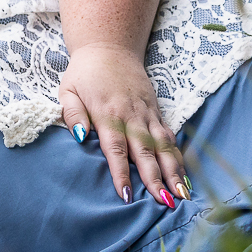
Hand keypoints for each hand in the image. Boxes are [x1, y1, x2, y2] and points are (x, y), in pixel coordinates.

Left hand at [57, 42, 188, 206]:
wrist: (109, 47)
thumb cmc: (84, 74)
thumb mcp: (68, 91)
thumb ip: (73, 115)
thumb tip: (80, 138)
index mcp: (107, 114)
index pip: (116, 150)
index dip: (122, 174)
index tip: (127, 196)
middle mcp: (131, 116)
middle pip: (146, 152)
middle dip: (156, 180)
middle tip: (165, 204)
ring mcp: (147, 113)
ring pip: (163, 146)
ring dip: (173, 171)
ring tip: (182, 195)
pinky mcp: (156, 111)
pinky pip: (169, 136)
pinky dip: (177, 156)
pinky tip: (184, 175)